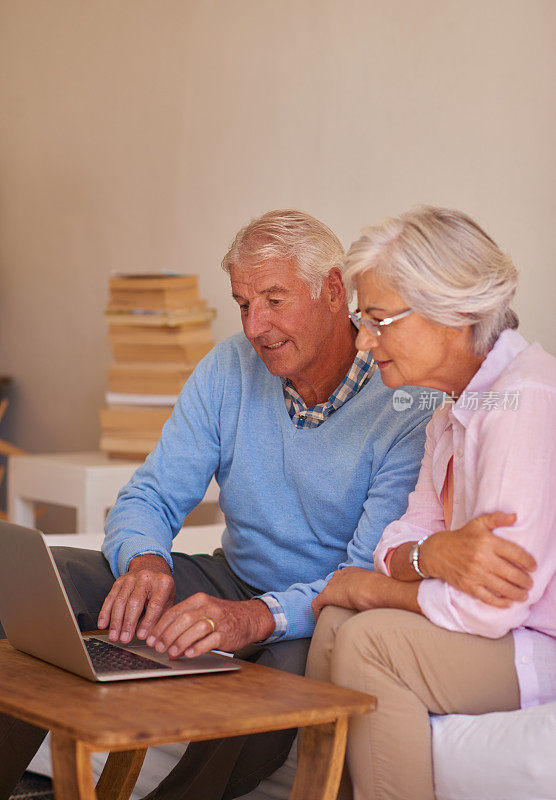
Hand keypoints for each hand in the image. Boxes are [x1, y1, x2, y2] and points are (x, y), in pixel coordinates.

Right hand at [97, 554, 175, 642]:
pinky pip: (110, 598)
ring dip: (115, 621)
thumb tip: (150, 637)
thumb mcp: (168, 600)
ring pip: (120, 601)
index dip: (147, 622)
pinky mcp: (119, 581)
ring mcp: (131, 578)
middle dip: (128, 623)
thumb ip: (160, 617)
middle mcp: (146, 578)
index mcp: (163, 583)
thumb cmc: (161, 587)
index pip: (154, 605)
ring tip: (114, 636)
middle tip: (125, 639)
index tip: (142, 636)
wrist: (151, 566)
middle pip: (135, 602)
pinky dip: (105, 613)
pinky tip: (103, 624)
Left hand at [146, 595, 275, 658]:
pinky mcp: (227, 633)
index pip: (174, 611)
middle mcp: (208, 607)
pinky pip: (210, 640)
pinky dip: (198, 647)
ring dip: (181, 642)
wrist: (248, 618)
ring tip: (172, 653)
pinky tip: (189, 653)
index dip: (160, 626)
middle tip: (158, 647)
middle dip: (167, 635)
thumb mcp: (203, 610)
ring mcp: (219, 620)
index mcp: (199, 600)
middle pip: (183, 619)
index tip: (151, 638)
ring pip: (196, 629)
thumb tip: (162, 637)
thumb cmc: (221, 617)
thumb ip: (184, 620)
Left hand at [311, 568, 419, 618]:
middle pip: (332, 584)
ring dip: (327, 605)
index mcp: (355, 572)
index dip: (344, 589)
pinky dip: (317, 611)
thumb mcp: (385, 589)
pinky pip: (317, 604)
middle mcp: (343, 574)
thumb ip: (384, 593)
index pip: (344, 578)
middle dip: (334, 596)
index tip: (347, 599)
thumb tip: (396, 601)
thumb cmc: (388, 590)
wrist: (382, 590)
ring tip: (330, 616)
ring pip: (325, 594)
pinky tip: (320, 619)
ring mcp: (335, 584)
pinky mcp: (329, 594)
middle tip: (338, 609)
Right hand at [420, 512, 536, 606]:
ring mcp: (475, 574)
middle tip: (530, 583)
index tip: (533, 567)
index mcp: (487, 542)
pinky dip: (501, 603)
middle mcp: (482, 558)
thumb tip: (515, 516)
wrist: (436, 552)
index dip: (529, 562)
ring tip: (523, 594)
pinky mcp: (468, 586)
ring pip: (504, 588)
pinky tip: (508, 602)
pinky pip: (488, 598)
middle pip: (513, 574)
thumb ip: (497, 518)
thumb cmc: (461, 537)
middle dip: (526, 581)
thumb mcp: (477, 523)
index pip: (516, 554)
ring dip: (518, 594)